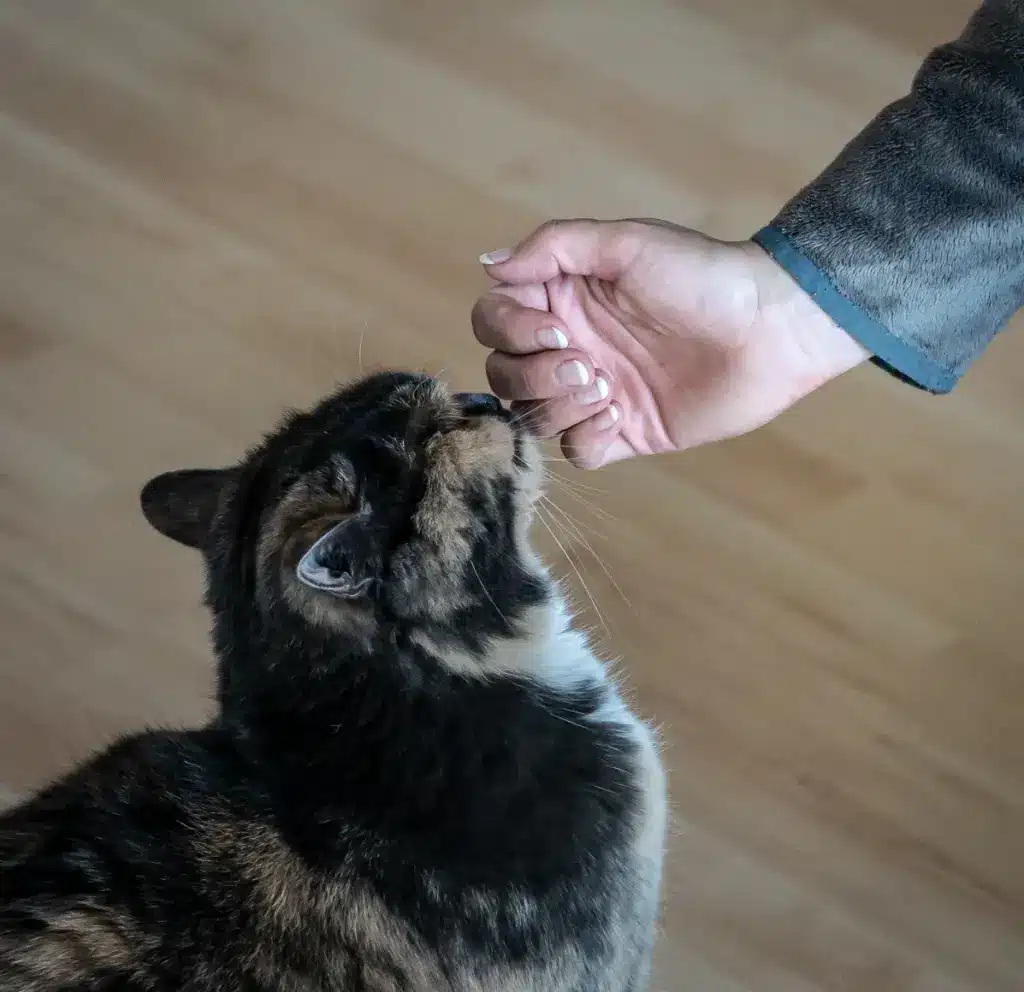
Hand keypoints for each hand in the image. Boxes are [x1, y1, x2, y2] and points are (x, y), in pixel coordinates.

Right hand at [472, 219, 868, 468]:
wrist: (769, 328)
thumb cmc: (702, 276)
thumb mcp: (626, 242)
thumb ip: (554, 247)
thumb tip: (488, 265)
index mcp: (563, 300)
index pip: (493, 321)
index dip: (508, 331)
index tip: (558, 328)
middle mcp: (571, 347)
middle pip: (503, 375)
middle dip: (533, 374)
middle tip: (588, 362)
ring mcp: (595, 393)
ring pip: (531, 415)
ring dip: (557, 405)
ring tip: (607, 387)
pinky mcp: (623, 432)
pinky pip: (575, 451)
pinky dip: (585, 437)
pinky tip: (620, 414)